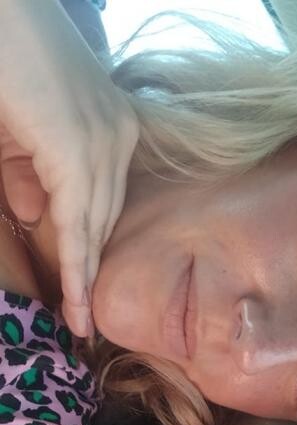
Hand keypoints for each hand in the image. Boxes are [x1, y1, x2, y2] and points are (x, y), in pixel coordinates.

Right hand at [0, 0, 137, 335]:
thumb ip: (27, 174)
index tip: (86, 294)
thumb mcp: (14, 134)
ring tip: (78, 323)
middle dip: (92, 269)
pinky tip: (74, 298)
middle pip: (103, 216)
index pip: (102, 200)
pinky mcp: (79, 146)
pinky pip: (77, 219)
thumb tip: (34, 213)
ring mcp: (103, 139)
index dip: (91, 248)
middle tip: (83, 320)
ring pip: (94, 224)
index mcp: (111, 127)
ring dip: (84, 278)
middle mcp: (118, 134)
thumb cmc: (1, 62)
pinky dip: (75, 262)